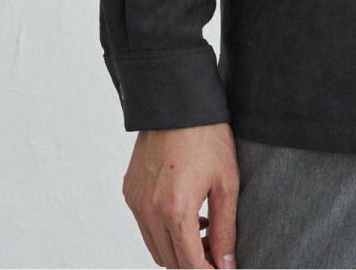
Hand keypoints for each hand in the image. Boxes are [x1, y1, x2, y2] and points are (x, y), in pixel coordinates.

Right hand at [121, 123, 240, 267]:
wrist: (178, 103)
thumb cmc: (208, 137)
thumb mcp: (226, 183)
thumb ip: (225, 229)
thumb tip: (226, 264)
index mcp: (176, 210)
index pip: (188, 264)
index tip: (221, 269)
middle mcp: (149, 210)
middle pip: (169, 260)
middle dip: (192, 262)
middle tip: (215, 250)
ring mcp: (135, 201)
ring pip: (154, 246)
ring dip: (176, 248)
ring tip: (203, 231)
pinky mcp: (129, 192)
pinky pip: (144, 225)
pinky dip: (162, 230)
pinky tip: (186, 213)